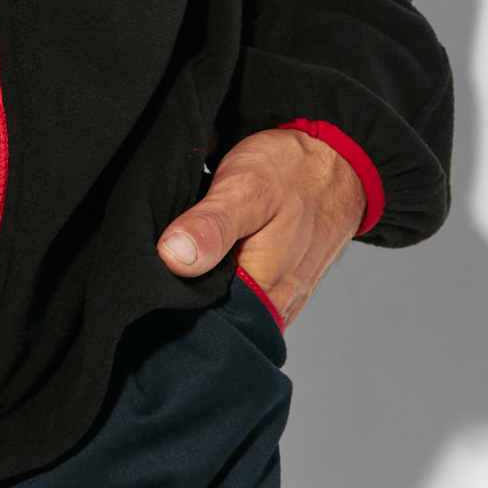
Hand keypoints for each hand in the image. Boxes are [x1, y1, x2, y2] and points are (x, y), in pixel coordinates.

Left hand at [155, 127, 363, 325]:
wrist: (337, 161)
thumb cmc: (294, 173)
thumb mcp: (246, 188)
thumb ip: (210, 227)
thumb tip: (173, 258)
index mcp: (264, 295)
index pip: (204, 326)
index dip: (172, 303)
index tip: (150, 274)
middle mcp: (273, 307)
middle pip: (212, 318)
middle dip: (183, 292)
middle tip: (167, 252)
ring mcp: (276, 298)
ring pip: (224, 304)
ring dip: (201, 280)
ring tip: (188, 247)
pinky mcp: (275, 284)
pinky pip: (239, 290)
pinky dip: (219, 272)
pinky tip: (209, 249)